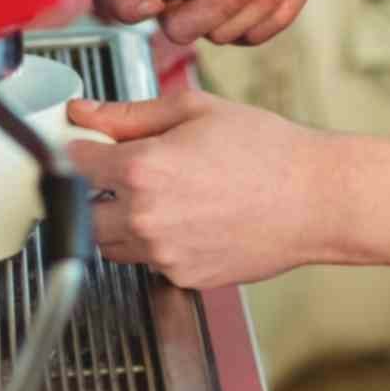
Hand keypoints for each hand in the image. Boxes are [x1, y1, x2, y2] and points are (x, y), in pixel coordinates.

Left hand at [64, 92, 338, 289]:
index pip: (74, 163)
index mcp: (142, 169)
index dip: (81, 150)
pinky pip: (148, 264)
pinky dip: (157, 246)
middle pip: (83, 212)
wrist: (315, 199)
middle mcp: (145, 217)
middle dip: (97, 193)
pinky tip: (191, 221)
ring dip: (121, 223)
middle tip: (127, 176)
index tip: (89, 147)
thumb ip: (129, 114)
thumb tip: (83, 113)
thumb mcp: (194, 112)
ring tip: (166, 198)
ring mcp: (162, 254)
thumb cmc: (266, 151)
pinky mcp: (182, 278)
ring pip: (110, 245)